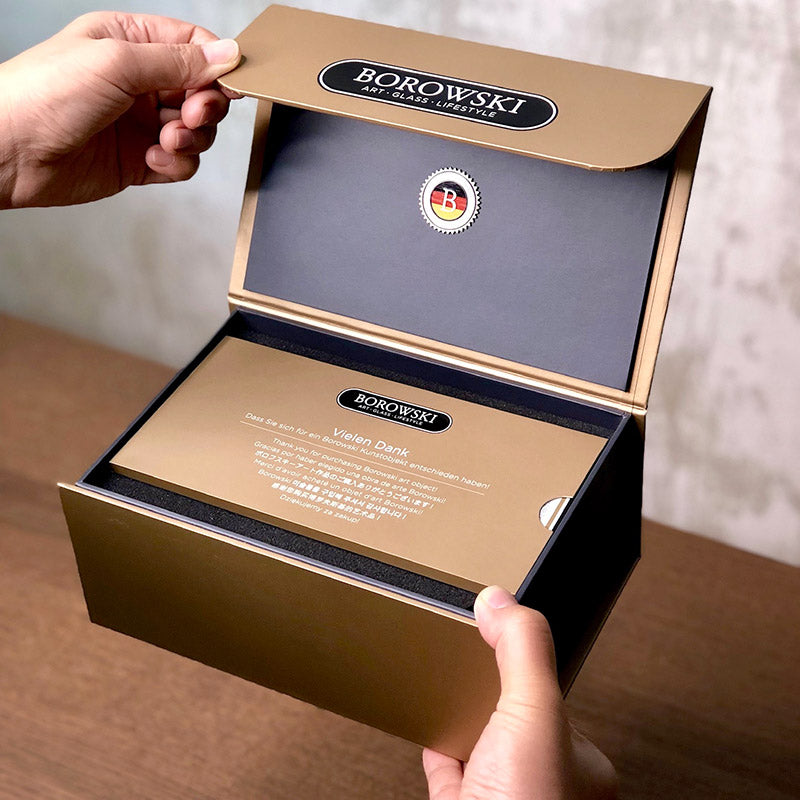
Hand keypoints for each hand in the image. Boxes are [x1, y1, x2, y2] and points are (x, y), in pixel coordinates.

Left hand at [0, 12, 241, 207]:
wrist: (10, 152)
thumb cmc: (44, 95)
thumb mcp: (117, 63)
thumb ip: (177, 60)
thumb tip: (227, 54)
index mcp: (131, 42)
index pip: (193, 45)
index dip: (218, 65)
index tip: (231, 85)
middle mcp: (139, 82)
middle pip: (202, 92)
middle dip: (206, 107)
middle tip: (190, 117)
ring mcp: (141, 123)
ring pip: (197, 131)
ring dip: (191, 139)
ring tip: (165, 141)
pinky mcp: (139, 160)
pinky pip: (181, 163)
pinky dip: (176, 164)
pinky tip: (152, 160)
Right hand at [423, 586, 616, 799]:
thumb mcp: (536, 715)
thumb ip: (524, 651)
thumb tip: (501, 599)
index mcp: (580, 763)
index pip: (550, 696)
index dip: (524, 663)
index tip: (500, 629)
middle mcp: (544, 784)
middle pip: (514, 718)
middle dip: (492, 688)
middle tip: (467, 648)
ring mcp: (501, 798)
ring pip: (483, 745)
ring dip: (465, 714)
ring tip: (448, 676)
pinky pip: (449, 772)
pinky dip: (438, 748)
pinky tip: (430, 727)